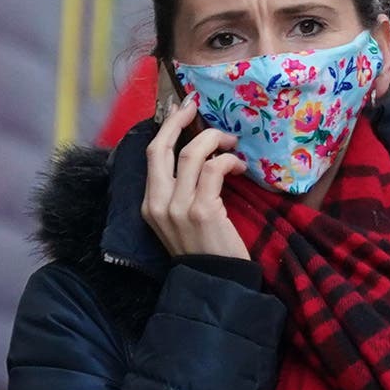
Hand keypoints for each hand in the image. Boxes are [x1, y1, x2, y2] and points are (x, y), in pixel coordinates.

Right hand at [143, 93, 247, 260]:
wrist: (215, 283)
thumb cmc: (205, 250)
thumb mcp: (182, 220)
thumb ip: (182, 191)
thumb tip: (199, 153)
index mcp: (149, 204)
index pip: (152, 155)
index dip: (167, 127)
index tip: (182, 109)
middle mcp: (158, 203)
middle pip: (162, 147)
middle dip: (179, 120)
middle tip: (197, 107)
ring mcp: (178, 207)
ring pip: (192, 153)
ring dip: (215, 141)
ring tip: (232, 145)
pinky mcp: (201, 211)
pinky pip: (213, 169)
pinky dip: (229, 161)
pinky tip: (240, 168)